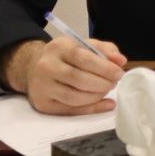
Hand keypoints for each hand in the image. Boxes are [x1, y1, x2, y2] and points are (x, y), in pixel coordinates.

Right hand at [5, 35, 127, 114]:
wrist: (34, 66)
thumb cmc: (65, 55)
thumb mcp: (83, 45)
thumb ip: (105, 50)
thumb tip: (121, 61)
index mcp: (58, 47)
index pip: (83, 58)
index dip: (104, 68)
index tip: (119, 73)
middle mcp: (46, 66)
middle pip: (78, 79)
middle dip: (101, 83)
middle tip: (114, 83)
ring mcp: (42, 87)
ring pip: (73, 97)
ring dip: (96, 96)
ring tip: (106, 90)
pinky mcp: (42, 104)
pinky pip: (69, 110)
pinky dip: (90, 109)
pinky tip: (104, 104)